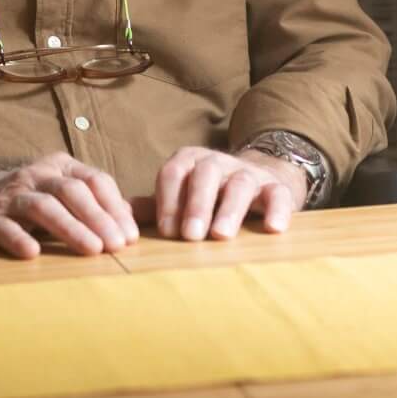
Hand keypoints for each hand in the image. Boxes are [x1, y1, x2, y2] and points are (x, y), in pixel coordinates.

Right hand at [0, 152, 137, 260]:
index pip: (93, 180)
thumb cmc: (18, 204)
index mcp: (56, 167)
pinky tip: (33, 254)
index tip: (131, 236)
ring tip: (92, 250)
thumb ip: (90, 203)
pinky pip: (4, 226)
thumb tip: (137, 219)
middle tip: (118, 246)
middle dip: (98, 218)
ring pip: (43, 206)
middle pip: (71, 191)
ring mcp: (9, 196)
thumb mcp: (54, 194)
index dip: (114, 206)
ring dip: (70, 228)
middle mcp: (34, 176)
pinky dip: (19, 238)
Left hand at [145, 146, 304, 241]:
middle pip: (204, 175)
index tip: (166, 232)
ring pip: (238, 184)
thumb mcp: (181, 198)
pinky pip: (277, 194)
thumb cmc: (210, 197)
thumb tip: (119, 212)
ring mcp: (247, 173)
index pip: (173, 173)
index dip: (168, 201)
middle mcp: (217, 162)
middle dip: (196, 204)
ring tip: (221, 236)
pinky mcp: (276, 188)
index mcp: (189, 161)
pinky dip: (277, 209)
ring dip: (229, 209)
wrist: (259, 183)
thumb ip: (153, 206)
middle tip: (191, 236)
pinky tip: (273, 228)